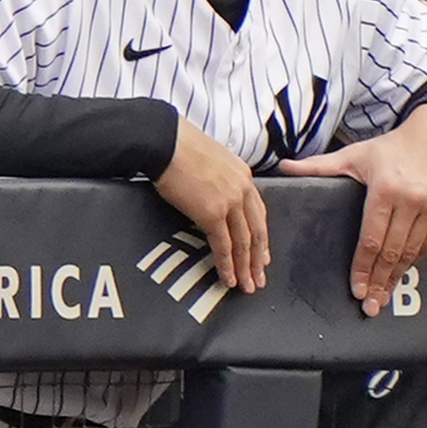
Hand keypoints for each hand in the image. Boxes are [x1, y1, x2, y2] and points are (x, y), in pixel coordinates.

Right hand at [155, 117, 268, 292]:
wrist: (165, 142)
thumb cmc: (178, 146)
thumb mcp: (209, 159)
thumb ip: (217, 177)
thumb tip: (208, 190)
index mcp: (244, 176)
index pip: (257, 212)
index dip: (260, 236)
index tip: (262, 254)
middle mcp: (243, 190)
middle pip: (257, 231)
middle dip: (258, 258)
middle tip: (259, 278)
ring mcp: (230, 202)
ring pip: (244, 242)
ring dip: (245, 267)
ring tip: (247, 285)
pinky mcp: (212, 213)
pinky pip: (223, 245)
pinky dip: (226, 264)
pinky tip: (228, 278)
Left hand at [277, 106, 426, 315]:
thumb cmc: (392, 147)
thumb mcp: (354, 154)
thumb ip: (318, 166)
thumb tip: (282, 166)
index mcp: (385, 189)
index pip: (371, 238)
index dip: (362, 267)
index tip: (355, 289)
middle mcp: (413, 200)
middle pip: (392, 251)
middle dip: (379, 282)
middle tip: (369, 306)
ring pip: (413, 251)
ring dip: (397, 277)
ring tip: (383, 298)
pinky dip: (415, 260)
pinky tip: (402, 274)